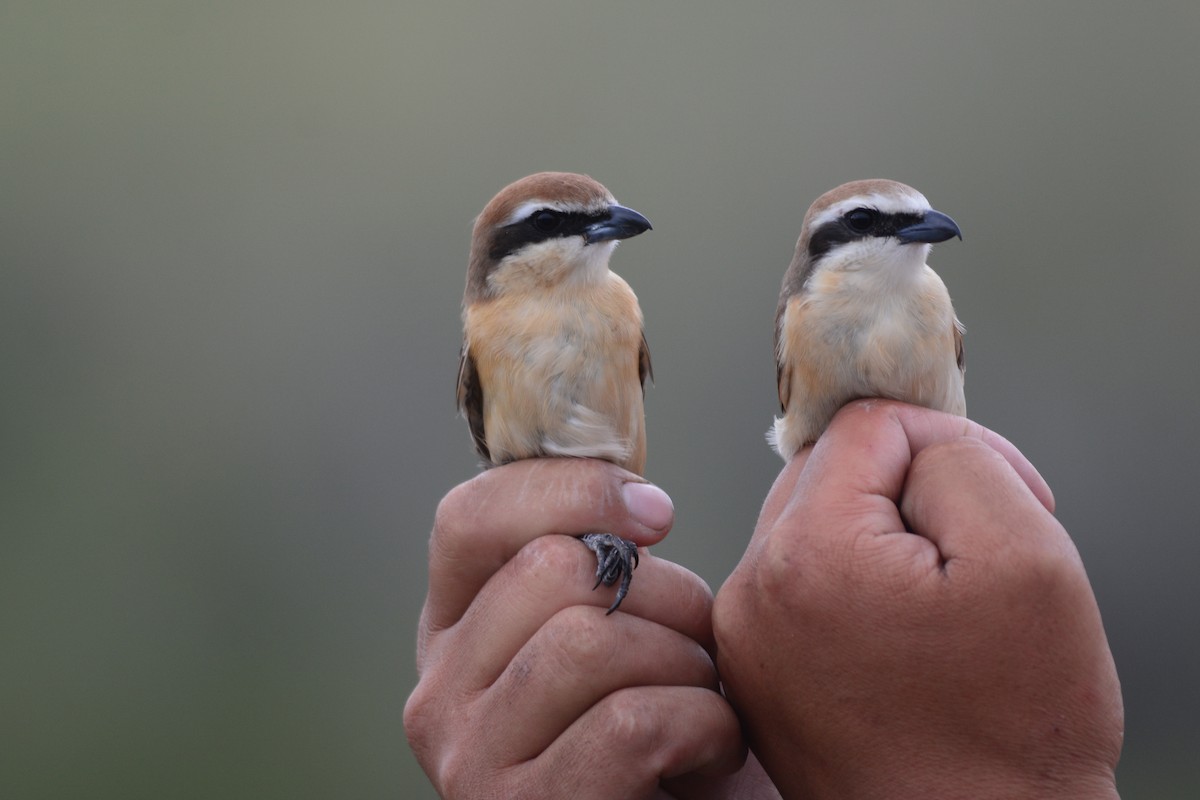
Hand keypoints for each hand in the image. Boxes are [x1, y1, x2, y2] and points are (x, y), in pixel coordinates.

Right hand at [405, 458, 770, 798]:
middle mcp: (437, 697)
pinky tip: (713, 753)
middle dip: (664, 591)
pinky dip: (704, 726)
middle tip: (702, 641)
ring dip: (688, 664)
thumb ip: (592, 573)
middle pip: (549, 571)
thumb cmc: (663, 741)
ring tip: (709, 700)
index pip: (469, 517)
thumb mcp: (613, 641)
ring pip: (591, 642)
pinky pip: (631, 723)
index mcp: (451, 636)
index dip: (573, 490)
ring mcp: (470, 764)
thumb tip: (639, 499)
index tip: (658, 513)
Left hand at [713, 400, 1123, 799]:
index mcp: (806, 554)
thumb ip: (957, 458)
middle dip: (909, 489)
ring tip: (945, 599)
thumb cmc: (1018, 727)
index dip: (948, 443)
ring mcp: (744, 639)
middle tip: (979, 549)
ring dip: (881, 538)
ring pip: (812, 526)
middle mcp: (750, 593)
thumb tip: (908, 440)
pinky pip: (799, 586)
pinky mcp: (754, 674)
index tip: (1005, 496)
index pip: (865, 427)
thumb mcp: (1026, 555)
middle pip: (826, 473)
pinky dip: (854, 587)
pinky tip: (907, 633)